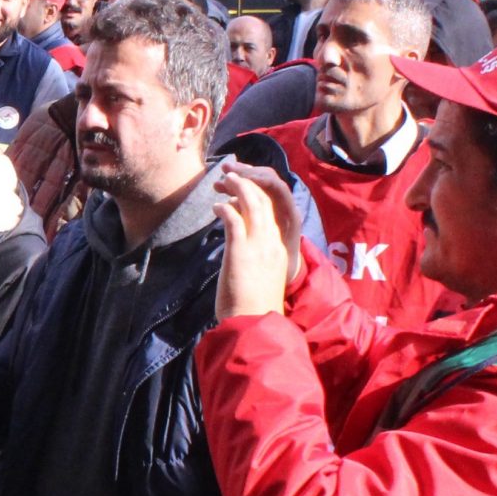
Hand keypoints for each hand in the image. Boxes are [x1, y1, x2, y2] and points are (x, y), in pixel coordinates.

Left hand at [212, 165, 298, 319]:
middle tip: (229, 171)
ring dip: (237, 186)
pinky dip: (225, 208)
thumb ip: (256, 256)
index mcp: (281, 247)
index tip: (244, 182)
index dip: (260, 189)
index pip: (276, 208)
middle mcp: (273, 242)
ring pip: (253, 203)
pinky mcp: (242, 252)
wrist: (254, 324)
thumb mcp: (262, 274)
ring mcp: (259, 246)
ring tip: (223, 179)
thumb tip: (241, 244)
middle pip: (266, 198)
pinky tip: (216, 207)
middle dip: (248, 179)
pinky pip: (235, 219)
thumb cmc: (253, 305)